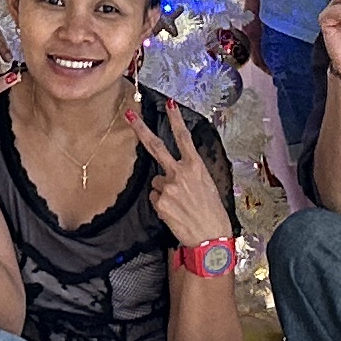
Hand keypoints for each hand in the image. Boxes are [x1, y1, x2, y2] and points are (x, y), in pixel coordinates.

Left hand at [135, 101, 233, 248]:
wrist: (210, 237)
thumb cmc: (212, 213)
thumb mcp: (207, 186)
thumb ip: (190, 174)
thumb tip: (175, 171)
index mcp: (196, 166)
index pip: (184, 137)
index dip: (176, 119)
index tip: (169, 103)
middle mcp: (180, 172)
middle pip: (156, 146)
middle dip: (140, 129)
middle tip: (128, 115)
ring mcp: (168, 186)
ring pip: (156, 182)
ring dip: (164, 191)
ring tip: (180, 204)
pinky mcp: (160, 201)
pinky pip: (155, 198)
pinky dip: (161, 204)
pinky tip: (174, 212)